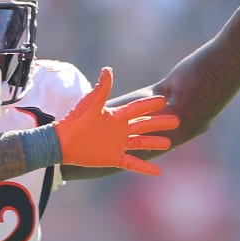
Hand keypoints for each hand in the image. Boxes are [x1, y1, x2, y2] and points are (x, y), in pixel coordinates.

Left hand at [55, 67, 178, 175]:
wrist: (62, 143)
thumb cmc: (75, 121)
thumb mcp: (91, 103)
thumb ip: (102, 88)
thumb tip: (108, 69)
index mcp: (116, 116)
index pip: (137, 109)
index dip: (150, 104)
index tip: (165, 99)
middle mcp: (120, 130)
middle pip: (145, 125)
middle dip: (160, 123)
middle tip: (177, 120)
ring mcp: (118, 144)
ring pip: (142, 143)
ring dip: (155, 142)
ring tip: (170, 142)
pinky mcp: (114, 158)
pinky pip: (133, 163)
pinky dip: (145, 167)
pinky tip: (158, 171)